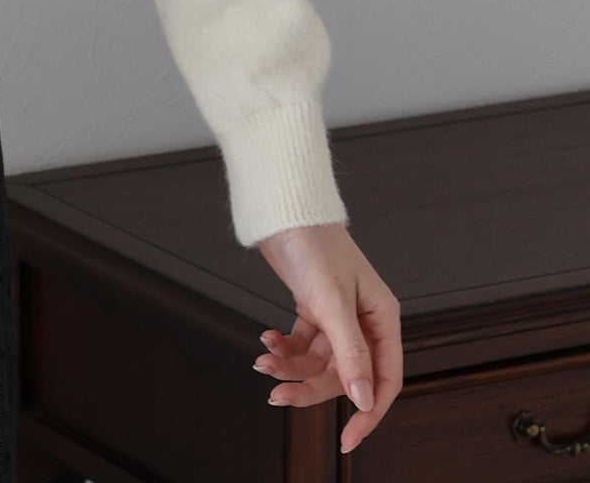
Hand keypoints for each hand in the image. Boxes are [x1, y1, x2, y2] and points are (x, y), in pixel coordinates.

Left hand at [250, 222, 401, 456]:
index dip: (368, 413)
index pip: (384, 380)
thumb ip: (350, 353)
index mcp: (382, 319)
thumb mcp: (333, 302)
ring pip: (318, 362)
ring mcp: (337, 316)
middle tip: (279, 395)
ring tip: (263, 364)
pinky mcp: (313, 308)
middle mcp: (363, 320)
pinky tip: (267, 340)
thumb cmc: (314, 243)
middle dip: (310, 387)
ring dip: (290, 367)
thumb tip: (364, 399)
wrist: (282, 209)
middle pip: (344, 375)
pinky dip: (284, 347)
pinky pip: (302, 344)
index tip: (348, 440)